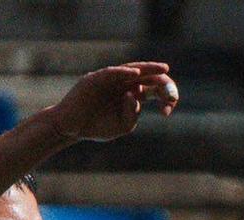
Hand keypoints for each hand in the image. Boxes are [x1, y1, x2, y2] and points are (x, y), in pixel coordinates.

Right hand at [45, 62, 179, 143]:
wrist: (73, 128)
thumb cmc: (98, 126)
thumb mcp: (123, 125)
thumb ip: (133, 113)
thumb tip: (134, 94)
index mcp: (132, 95)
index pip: (153, 89)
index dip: (164, 95)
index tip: (170, 107)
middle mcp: (122, 85)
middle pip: (145, 76)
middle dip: (160, 78)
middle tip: (171, 82)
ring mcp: (108, 80)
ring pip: (130, 70)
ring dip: (147, 68)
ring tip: (162, 68)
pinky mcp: (94, 79)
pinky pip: (110, 73)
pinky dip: (123, 72)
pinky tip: (135, 74)